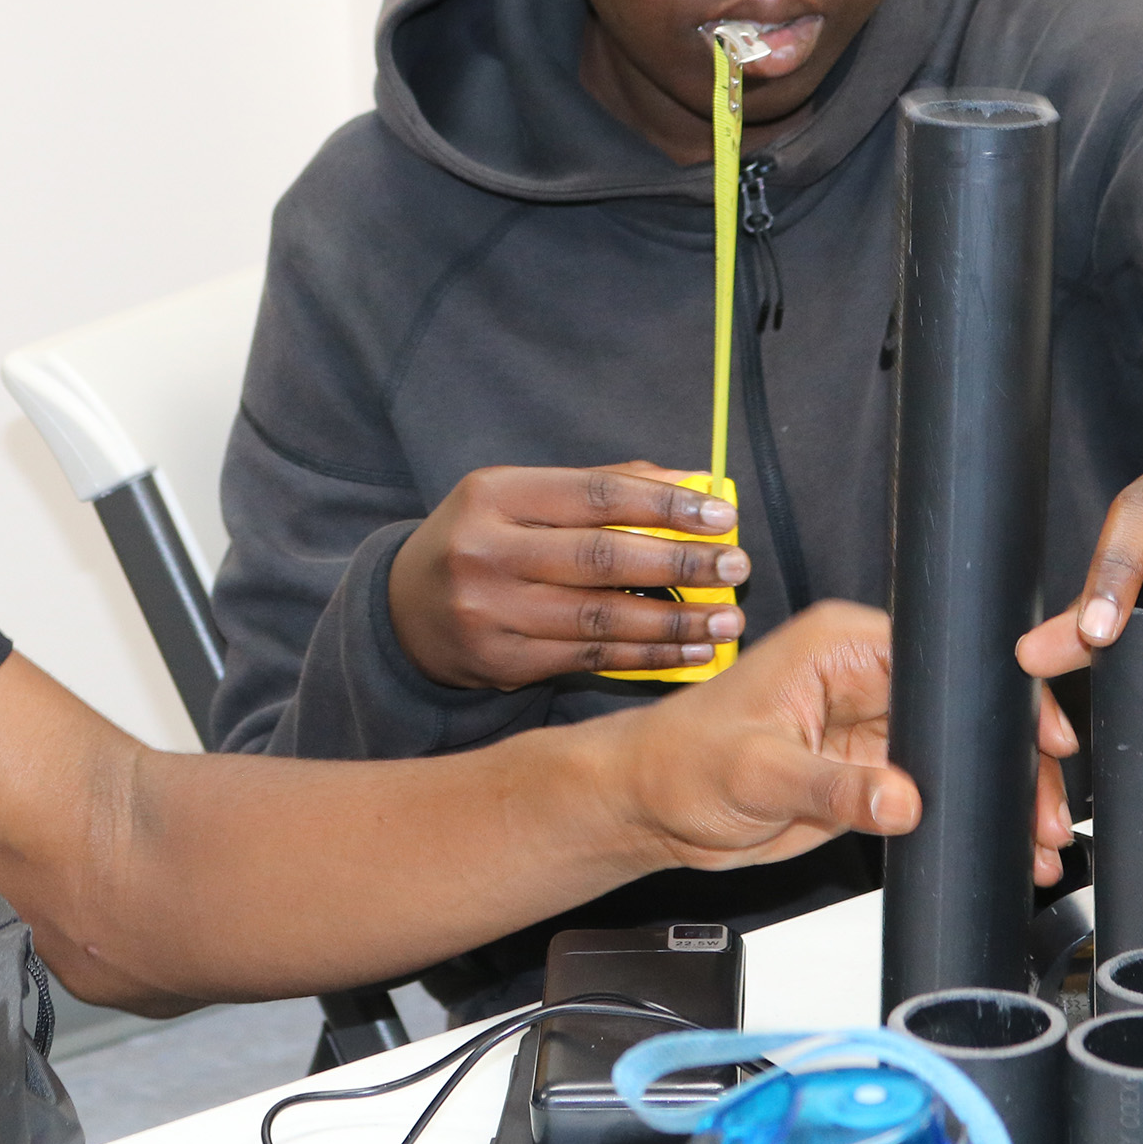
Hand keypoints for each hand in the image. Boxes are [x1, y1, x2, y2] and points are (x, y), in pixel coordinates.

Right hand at [389, 461, 751, 687]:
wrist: (407, 611)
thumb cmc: (485, 540)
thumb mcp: (522, 499)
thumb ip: (602, 487)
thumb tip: (695, 480)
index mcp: (493, 494)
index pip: (594, 494)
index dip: (663, 504)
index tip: (718, 515)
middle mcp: (484, 551)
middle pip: (601, 558)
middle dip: (680, 563)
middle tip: (735, 567)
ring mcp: (489, 611)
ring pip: (601, 616)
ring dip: (674, 620)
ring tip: (725, 619)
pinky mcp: (500, 662)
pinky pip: (589, 656)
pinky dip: (646, 654)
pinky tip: (688, 651)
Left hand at [619, 602, 1077, 880]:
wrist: (652, 807)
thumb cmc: (681, 761)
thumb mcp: (758, 771)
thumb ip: (835, 787)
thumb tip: (903, 798)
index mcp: (840, 647)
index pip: (944, 658)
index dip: (999, 697)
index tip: (1043, 739)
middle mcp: (863, 678)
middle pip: (965, 710)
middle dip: (1012, 761)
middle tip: (1047, 813)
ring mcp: (869, 726)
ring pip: (960, 754)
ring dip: (999, 795)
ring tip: (1037, 842)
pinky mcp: (867, 772)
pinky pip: (934, 791)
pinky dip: (968, 817)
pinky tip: (1002, 846)